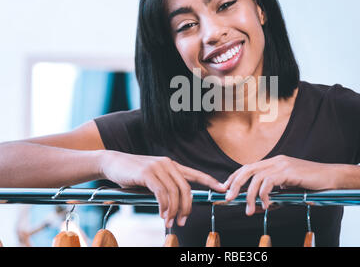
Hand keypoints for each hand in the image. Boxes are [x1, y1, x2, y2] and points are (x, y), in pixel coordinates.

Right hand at [99, 150, 226, 227]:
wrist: (112, 163)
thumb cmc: (132, 174)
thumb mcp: (152, 178)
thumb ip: (164, 186)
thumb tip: (173, 206)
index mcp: (172, 165)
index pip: (195, 174)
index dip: (210, 181)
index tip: (222, 189)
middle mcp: (168, 164)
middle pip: (186, 188)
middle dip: (187, 207)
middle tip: (183, 221)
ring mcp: (158, 167)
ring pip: (174, 192)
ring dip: (174, 210)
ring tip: (170, 221)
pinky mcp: (147, 173)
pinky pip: (161, 193)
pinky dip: (164, 206)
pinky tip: (162, 214)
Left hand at [223, 155, 340, 215]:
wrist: (332, 178)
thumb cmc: (313, 185)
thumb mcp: (289, 189)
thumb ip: (275, 194)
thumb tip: (262, 205)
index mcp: (274, 162)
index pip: (248, 167)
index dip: (235, 177)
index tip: (226, 188)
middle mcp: (276, 161)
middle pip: (247, 170)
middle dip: (235, 184)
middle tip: (229, 199)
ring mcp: (282, 164)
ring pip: (256, 178)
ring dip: (250, 196)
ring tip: (250, 209)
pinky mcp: (288, 171)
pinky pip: (268, 182)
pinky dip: (263, 195)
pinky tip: (266, 205)